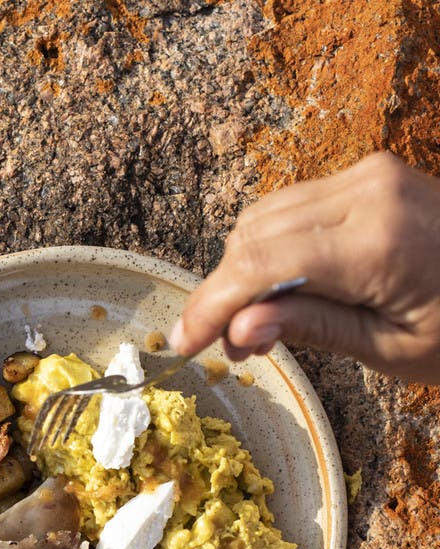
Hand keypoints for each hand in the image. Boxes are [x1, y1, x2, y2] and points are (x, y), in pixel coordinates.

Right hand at [171, 153, 439, 383]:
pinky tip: (277, 291)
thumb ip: (311, 330)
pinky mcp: (367, 176)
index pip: (262, 265)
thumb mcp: (390, 349)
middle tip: (224, 348)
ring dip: (243, 272)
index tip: (183, 344)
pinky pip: (292, 208)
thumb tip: (238, 330)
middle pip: (253, 236)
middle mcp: (368, 192)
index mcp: (378, 243)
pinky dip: (270, 249)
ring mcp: (368, 175)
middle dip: (224, 293)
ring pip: (264, 217)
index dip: (211, 305)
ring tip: (253, 327)